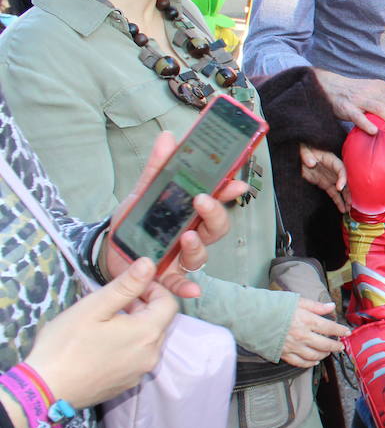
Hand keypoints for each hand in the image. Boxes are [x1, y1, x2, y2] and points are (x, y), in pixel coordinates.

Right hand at [25, 259, 178, 409]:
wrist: (46, 390)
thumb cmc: (66, 345)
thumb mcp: (94, 307)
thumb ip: (126, 285)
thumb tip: (149, 263)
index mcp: (148, 333)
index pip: (169, 303)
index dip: (154, 289)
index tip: (132, 285)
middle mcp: (151, 355)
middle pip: (159, 322)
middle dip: (143, 307)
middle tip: (114, 302)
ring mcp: (140, 372)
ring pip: (148, 341)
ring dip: (135, 326)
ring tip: (105, 322)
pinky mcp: (127, 383)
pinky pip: (137, 358)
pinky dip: (128, 346)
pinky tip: (102, 344)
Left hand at [102, 131, 248, 297]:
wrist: (107, 251)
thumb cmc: (132, 222)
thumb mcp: (142, 192)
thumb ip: (157, 168)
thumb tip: (169, 138)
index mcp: (189, 213)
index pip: (216, 201)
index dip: (228, 193)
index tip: (236, 184)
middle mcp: (191, 234)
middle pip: (216, 228)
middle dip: (215, 214)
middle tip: (202, 201)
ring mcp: (180, 257)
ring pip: (201, 254)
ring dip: (198, 246)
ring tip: (187, 236)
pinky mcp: (165, 277)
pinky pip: (180, 283)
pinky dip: (187, 287)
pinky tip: (192, 289)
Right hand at [278, 298, 348, 367]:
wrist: (251, 317)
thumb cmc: (274, 306)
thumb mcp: (297, 301)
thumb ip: (316, 306)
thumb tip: (331, 306)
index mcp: (306, 320)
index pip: (329, 328)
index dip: (340, 331)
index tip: (347, 333)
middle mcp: (302, 335)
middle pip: (325, 344)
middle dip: (335, 346)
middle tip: (341, 346)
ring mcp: (293, 346)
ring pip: (314, 356)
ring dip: (324, 355)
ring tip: (328, 353)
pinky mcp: (283, 354)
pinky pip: (300, 362)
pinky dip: (309, 363)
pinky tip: (314, 362)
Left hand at [300, 143, 349, 212]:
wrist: (300, 155)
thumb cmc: (305, 149)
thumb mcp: (304, 150)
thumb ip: (307, 156)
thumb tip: (311, 163)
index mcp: (331, 160)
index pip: (341, 169)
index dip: (342, 178)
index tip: (339, 187)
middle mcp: (334, 170)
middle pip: (345, 181)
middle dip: (348, 192)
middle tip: (349, 202)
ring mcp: (331, 178)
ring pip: (341, 190)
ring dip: (345, 199)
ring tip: (348, 209)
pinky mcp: (326, 184)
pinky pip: (334, 194)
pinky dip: (338, 201)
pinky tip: (342, 209)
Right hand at [314, 69, 384, 134]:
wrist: (330, 87)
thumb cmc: (356, 94)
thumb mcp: (374, 91)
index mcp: (380, 86)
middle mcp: (371, 90)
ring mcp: (358, 99)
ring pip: (379, 108)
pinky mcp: (346, 107)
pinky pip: (357, 116)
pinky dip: (366, 123)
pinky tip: (375, 132)